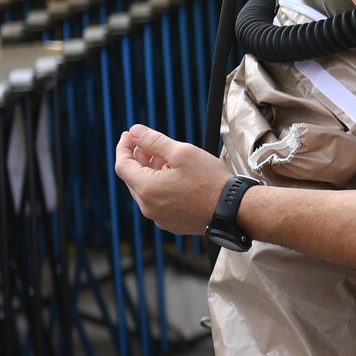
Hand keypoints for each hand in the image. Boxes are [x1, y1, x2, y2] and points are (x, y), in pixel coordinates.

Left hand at [114, 124, 229, 235]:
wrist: (234, 209)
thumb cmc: (210, 181)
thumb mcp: (182, 152)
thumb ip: (154, 141)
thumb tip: (134, 132)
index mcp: (147, 189)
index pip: (122, 165)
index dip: (124, 147)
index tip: (130, 135)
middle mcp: (148, 207)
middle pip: (133, 178)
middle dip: (139, 159)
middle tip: (151, 144)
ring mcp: (160, 218)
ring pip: (147, 191)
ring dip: (151, 173)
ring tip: (169, 160)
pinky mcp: (172, 223)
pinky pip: (159, 203)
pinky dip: (162, 188)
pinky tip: (178, 179)